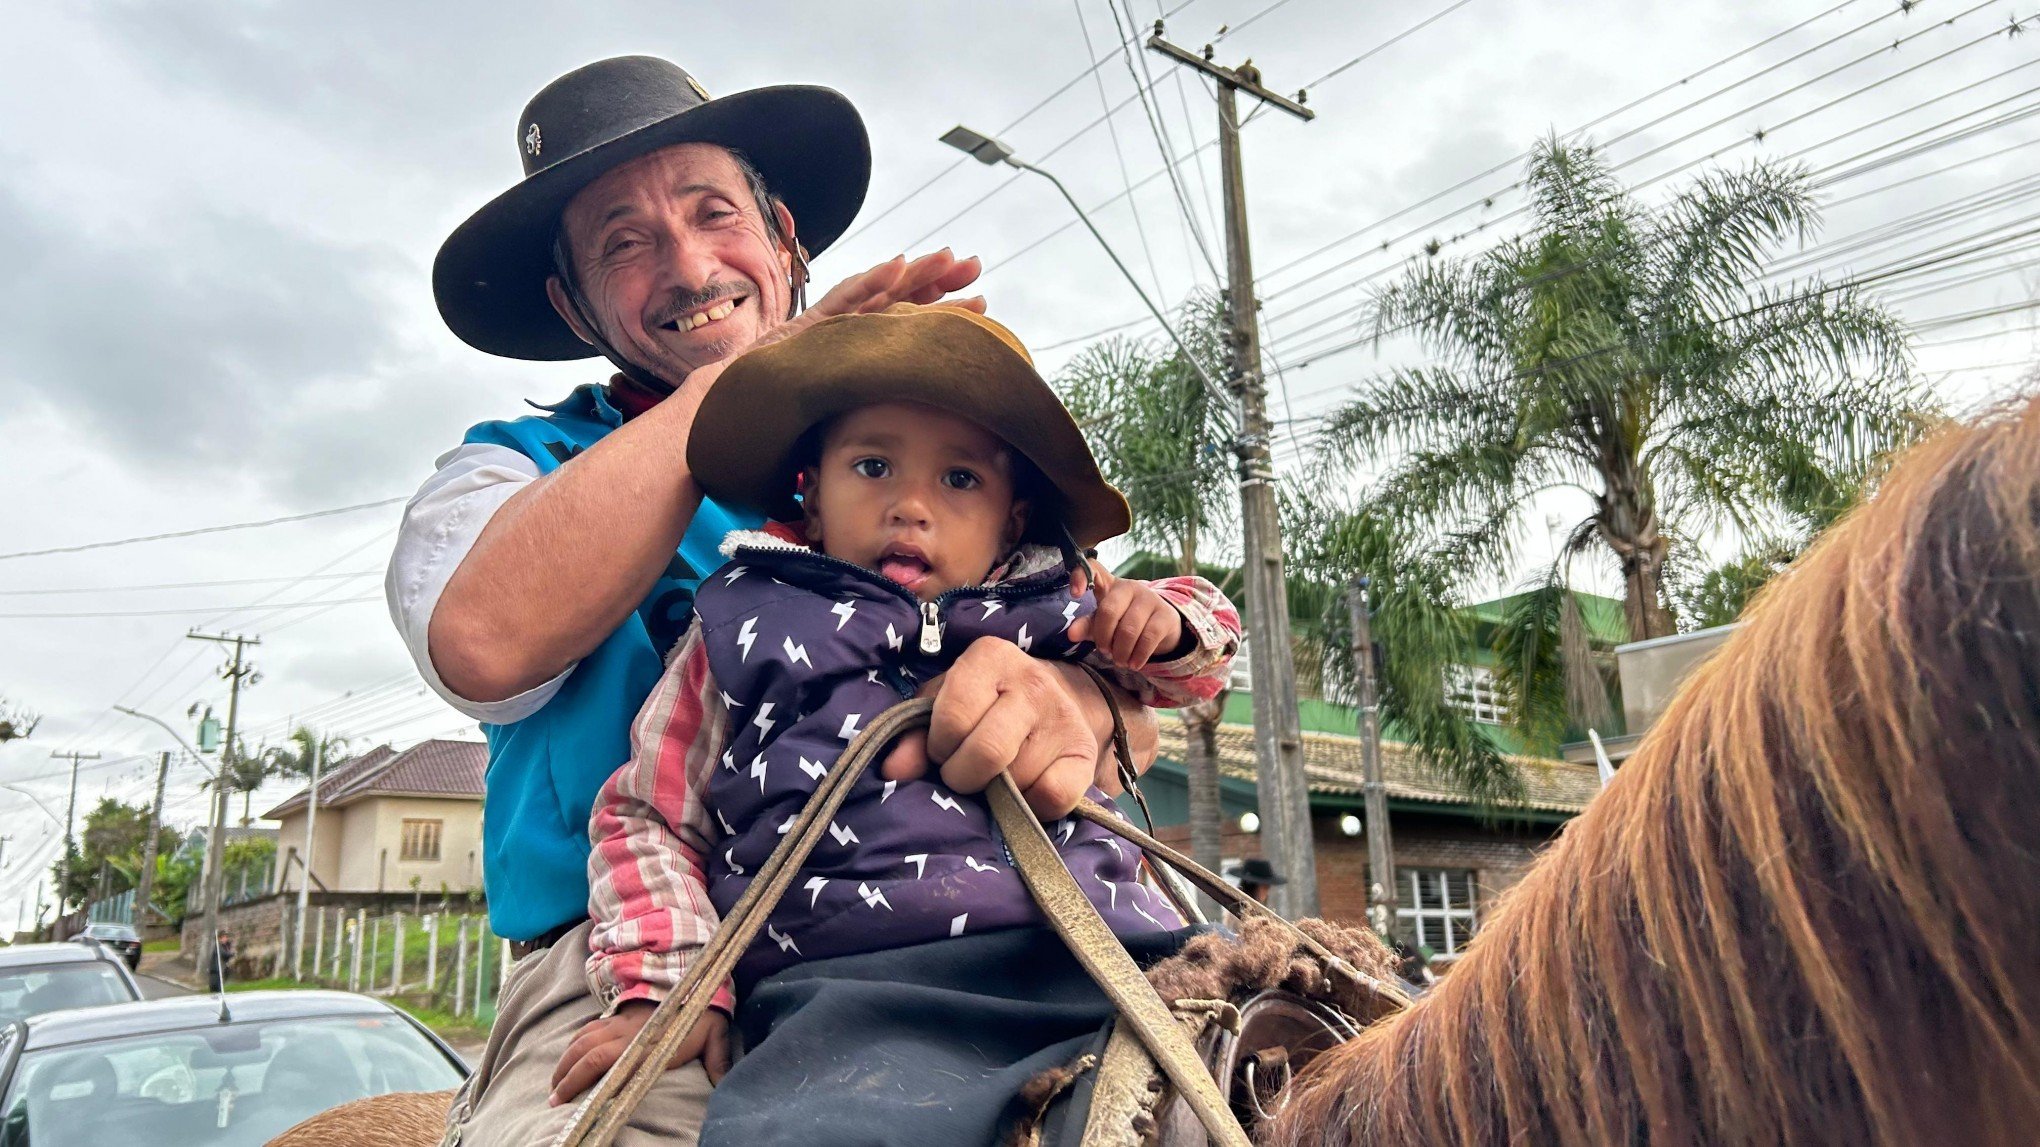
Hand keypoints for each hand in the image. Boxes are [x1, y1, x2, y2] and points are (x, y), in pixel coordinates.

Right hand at [549, 1001, 729, 1105]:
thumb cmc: (705, 1011)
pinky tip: (570, 1056)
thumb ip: (717, 1059)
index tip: (564, 1100)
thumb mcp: (715, 1034)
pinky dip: (574, 1043)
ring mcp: (619, 1020)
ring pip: (582, 1038)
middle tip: (553, 1098)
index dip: (579, 1079)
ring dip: (566, 1060)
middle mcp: (625, 1031)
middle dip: (565, 1075)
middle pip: (584, 1052)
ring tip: (556, 1082)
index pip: (602, 1061)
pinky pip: (589, 1028)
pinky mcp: (619, 1014)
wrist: (696, 974)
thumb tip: (726, 1082)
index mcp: (643, 1042)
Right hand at [672, 249, 983, 408]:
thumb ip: (858, 419)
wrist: (714, 426)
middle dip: (937, 282)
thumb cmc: (767, 431)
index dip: (941, 313)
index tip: (981, 306)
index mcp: (852, 354)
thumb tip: (900, 443)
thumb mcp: (830, 425)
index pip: (903, 327)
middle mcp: (839, 335)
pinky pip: (842, 303)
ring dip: (915, 274)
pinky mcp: (803, 329)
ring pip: (876, 295)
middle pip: (895, 302)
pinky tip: (902, 267)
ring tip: (951, 259)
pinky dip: (872, 283)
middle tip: (975, 266)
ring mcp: (822, 329)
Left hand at [878, 639, 1100, 818]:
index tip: (943, 749)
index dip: (939, 745)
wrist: (1053, 699)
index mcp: (990, 656)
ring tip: (997, 774)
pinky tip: (1024, 790)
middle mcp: (1033, 681)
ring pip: (1017, 780)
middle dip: (964, 776)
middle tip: (964, 772)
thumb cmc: (984, 702)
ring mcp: (1064, 717)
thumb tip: (893, 770)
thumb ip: (912, 733)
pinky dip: (1031, 806)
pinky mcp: (1084, 754)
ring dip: (998, 792)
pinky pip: (1052, 797)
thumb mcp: (943, 703)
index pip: (953, 716)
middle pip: (987, 752)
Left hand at [1067, 567, 1186, 671]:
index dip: (1081, 575)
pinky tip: (1133, 664)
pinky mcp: (1165, 615)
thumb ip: (1087, 626)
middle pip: (1109, 610)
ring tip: (1119, 661)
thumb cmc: (1124, 622)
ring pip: (1129, 628)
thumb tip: (1071, 634)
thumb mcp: (1103, 624)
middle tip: (1104, 652)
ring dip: (1121, 651)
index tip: (1075, 594)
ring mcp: (1149, 599)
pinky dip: (1138, 655)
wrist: (1161, 628)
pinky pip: (1149, 637)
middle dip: (1104, 637)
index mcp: (1108, 584)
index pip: (1093, 568)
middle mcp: (1129, 587)